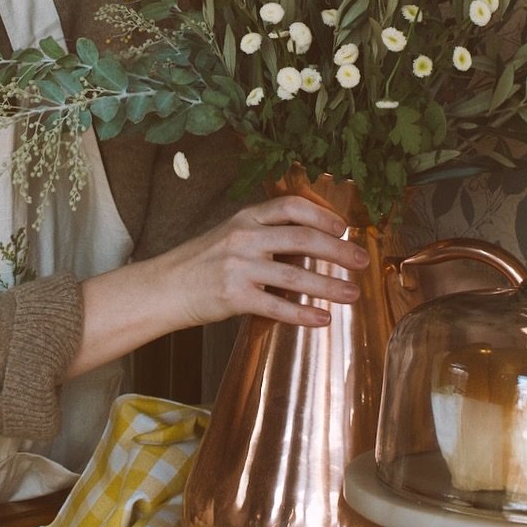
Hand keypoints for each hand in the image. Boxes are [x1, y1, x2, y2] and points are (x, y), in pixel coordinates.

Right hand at [69, 198, 368, 377]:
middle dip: (340, 251)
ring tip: (353, 294)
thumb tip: (310, 240)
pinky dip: (304, 314)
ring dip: (330, 286)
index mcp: (245, 217)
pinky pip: (277, 307)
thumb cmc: (200, 263)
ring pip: (296, 275)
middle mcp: (244, 237)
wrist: (163, 288)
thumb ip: (264, 233)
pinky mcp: (234, 297)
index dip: (323, 215)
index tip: (345, 228)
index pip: (292, 206)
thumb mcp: (230, 235)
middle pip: (303, 238)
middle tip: (363, 261)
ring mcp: (239, 267)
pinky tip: (322, 320)